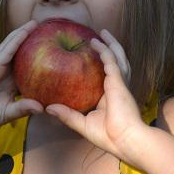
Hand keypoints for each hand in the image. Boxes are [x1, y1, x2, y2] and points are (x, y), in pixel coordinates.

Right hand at [0, 20, 43, 134]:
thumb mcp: (9, 112)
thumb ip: (24, 108)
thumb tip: (42, 108)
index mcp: (11, 84)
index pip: (28, 69)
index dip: (39, 61)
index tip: (53, 54)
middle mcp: (6, 73)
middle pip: (21, 54)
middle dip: (32, 42)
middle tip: (47, 31)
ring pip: (13, 46)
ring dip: (24, 34)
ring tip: (36, 23)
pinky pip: (8, 49)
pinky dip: (17, 39)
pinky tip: (26, 30)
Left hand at [44, 30, 142, 157]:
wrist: (125, 141)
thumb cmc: (108, 137)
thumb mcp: (82, 124)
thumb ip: (67, 115)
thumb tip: (48, 108)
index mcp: (110, 96)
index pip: (105, 76)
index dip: (100, 66)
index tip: (89, 57)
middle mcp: (117, 87)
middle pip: (115, 62)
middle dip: (109, 48)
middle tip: (98, 37)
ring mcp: (119, 83)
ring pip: (117, 56)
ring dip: (110, 43)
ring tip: (101, 32)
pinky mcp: (119, 82)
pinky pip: (111, 61)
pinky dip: (104, 50)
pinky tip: (95, 42)